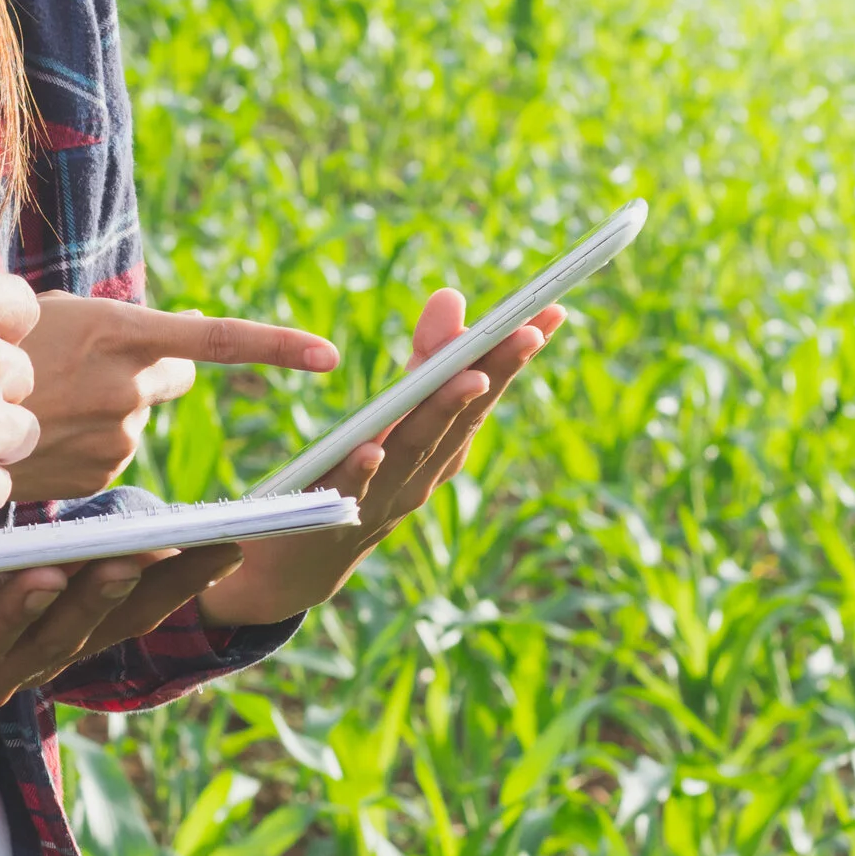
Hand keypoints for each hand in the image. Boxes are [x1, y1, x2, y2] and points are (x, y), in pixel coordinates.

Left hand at [0, 545, 247, 732]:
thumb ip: (42, 536)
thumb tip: (111, 447)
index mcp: (39, 638)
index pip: (122, 611)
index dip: (176, 584)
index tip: (227, 545)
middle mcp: (3, 668)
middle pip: (71, 633)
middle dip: (109, 593)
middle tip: (147, 551)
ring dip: (17, 613)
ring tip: (38, 575)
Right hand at [11, 294, 336, 502]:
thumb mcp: (51, 313)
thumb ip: (126, 324)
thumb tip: (190, 331)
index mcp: (119, 331)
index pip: (219, 341)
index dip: (278, 346)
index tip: (327, 354)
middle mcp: (126, 386)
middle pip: (174, 378)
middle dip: (150, 371)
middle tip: (94, 363)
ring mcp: (113, 437)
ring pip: (135, 419)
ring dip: (108, 408)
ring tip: (47, 399)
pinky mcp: (96, 476)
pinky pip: (110, 456)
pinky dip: (86, 445)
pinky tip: (45, 434)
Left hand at [196, 290, 561, 627]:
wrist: (305, 559)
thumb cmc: (361, 474)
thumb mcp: (395, 415)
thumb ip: (423, 360)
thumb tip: (452, 295)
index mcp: (441, 446)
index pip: (483, 391)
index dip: (514, 353)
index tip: (549, 312)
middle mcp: (424, 474)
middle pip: (461, 417)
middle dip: (495, 373)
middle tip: (525, 331)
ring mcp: (384, 498)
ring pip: (417, 450)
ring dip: (444, 414)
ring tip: (469, 377)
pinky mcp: (332, 516)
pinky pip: (352, 490)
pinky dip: (364, 470)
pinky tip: (372, 447)